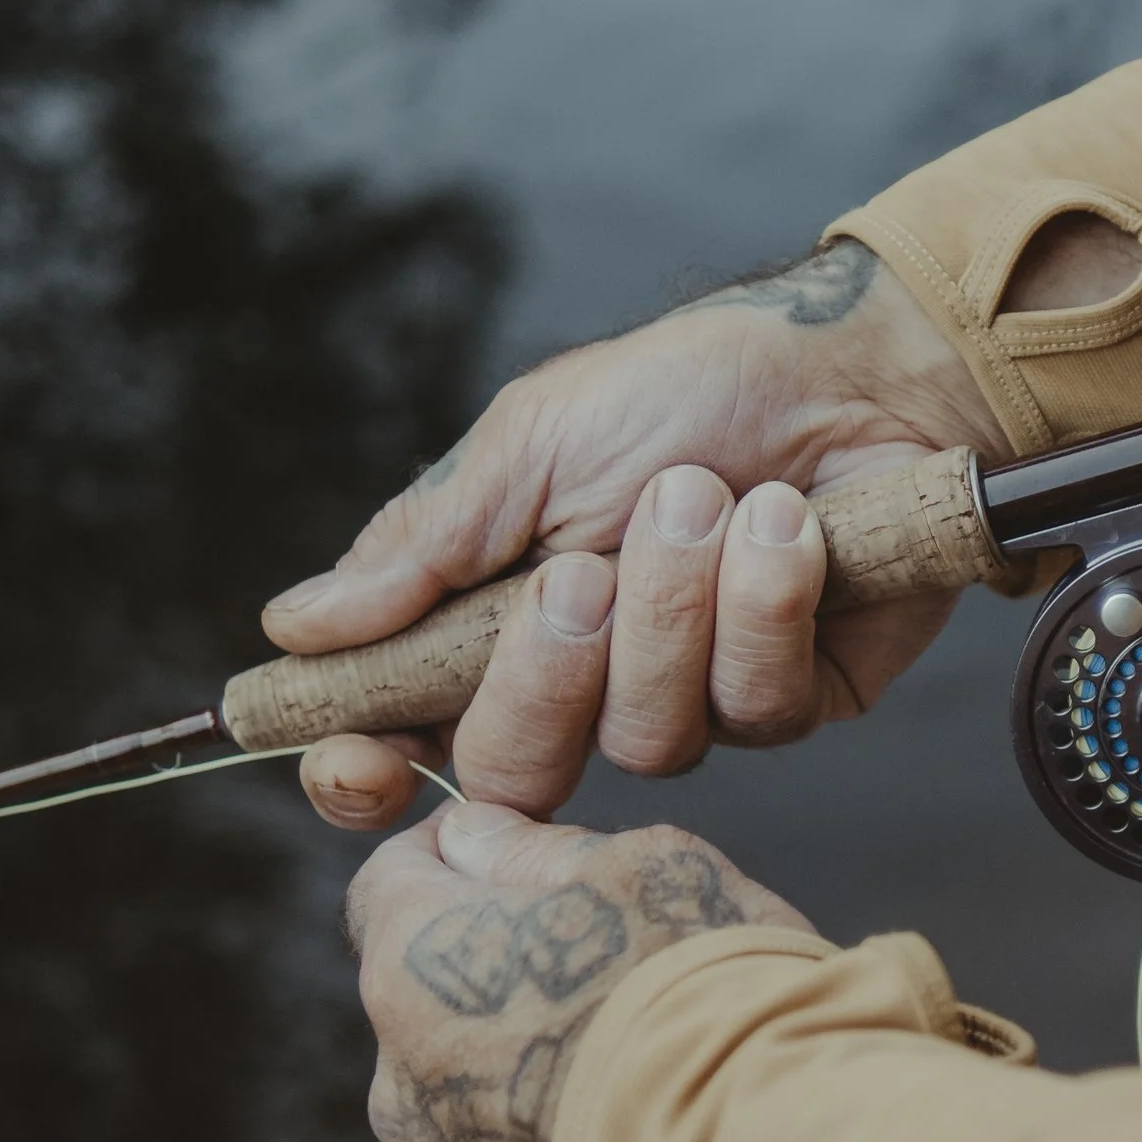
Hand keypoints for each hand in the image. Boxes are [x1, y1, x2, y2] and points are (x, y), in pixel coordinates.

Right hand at [271, 239, 1007, 827]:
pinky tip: (786, 525)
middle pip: (519, 773)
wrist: (846, 366)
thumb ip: (422, 545)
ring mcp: (694, 704)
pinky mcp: (797, 702)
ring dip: (672, 606)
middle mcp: (588, 685)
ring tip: (703, 495)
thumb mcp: (528, 446)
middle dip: (545, 673)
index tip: (358, 763)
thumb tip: (295, 625)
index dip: (369, 775)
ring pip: (647, 741)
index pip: (409, 744)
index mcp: (497, 625)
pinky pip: (757, 710)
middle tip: (585, 572)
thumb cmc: (683, 390)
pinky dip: (762, 602)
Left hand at [345, 800, 813, 1141]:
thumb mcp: (641, 868)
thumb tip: (479, 840)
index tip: (524, 851)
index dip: (459, 856)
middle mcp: (407, 1092)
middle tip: (623, 977)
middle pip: (438, 1013)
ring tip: (658, 1084)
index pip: (390, 882)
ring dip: (541, 1092)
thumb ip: (536, 851)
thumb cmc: (707, 993)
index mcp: (415, 971)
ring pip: (484, 1120)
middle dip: (508, 988)